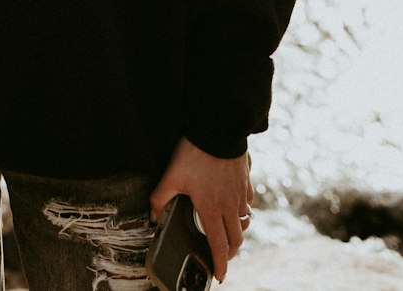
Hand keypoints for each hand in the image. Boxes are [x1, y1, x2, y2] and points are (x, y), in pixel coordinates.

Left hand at [149, 136, 251, 283]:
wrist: (218, 128)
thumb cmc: (194, 153)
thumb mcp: (171, 176)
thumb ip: (160, 198)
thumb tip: (153, 217)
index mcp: (211, 209)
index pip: (219, 246)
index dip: (220, 265)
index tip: (219, 275)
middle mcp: (229, 205)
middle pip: (236, 239)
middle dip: (230, 253)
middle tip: (223, 257)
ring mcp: (240, 193)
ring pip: (245, 222)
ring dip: (238, 233)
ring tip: (229, 235)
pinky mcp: (245, 180)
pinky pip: (248, 202)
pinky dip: (244, 211)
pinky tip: (237, 207)